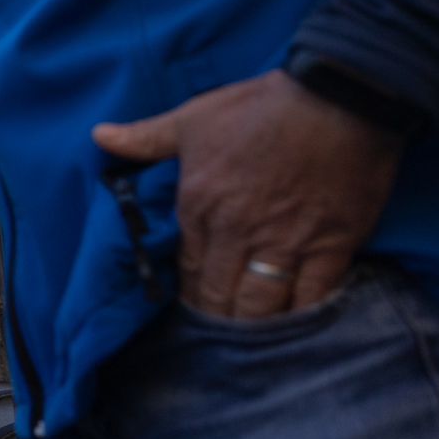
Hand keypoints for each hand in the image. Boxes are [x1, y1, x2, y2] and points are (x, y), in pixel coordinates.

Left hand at [93, 70, 402, 318]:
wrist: (338, 96)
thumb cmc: (260, 106)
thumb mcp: (193, 118)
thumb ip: (146, 138)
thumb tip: (100, 136)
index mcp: (199, 205)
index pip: (186, 268)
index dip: (188, 293)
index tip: (191, 307)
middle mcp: (238, 232)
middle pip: (219, 294)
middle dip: (216, 317)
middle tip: (217, 334)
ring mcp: (286, 242)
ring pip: (260, 305)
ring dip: (252, 326)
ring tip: (248, 342)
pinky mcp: (332, 246)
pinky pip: (313, 297)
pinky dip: (301, 316)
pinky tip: (294, 329)